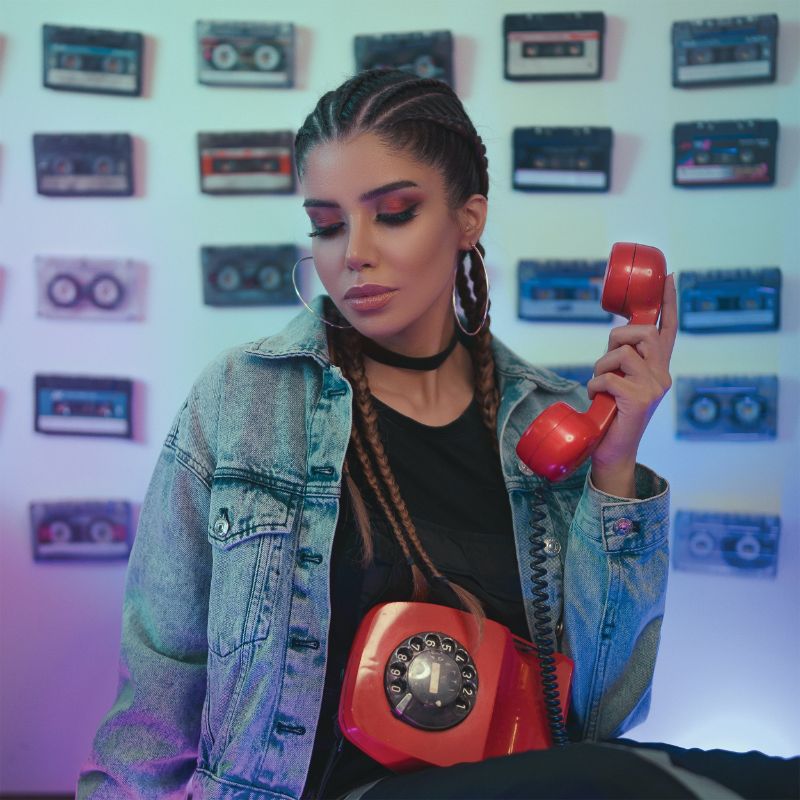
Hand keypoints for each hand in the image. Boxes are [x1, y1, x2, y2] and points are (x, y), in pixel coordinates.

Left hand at [587, 273, 677, 494]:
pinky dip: (595, 385)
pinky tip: (598, 399)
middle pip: (642, 333)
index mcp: (660, 368)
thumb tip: (617, 335)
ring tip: (600, 385)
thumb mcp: (623, 380)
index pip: (668, 329)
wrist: (614, 451)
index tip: (670, 277)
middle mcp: (663, 374)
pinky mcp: (640, 399)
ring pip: (622, 353)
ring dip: (601, 366)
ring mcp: (654, 387)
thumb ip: (626, 359)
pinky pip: (609, 377)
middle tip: (607, 362)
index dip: (669, 302)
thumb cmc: (613, 414)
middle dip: (616, 339)